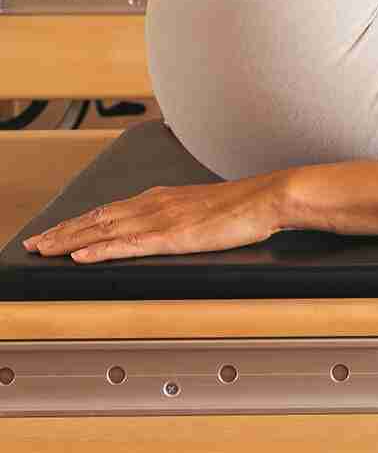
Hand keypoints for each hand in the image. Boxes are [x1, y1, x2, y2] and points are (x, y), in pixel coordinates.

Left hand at [23, 171, 287, 262]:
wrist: (268, 197)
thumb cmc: (243, 207)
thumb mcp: (202, 208)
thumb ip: (177, 215)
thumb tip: (162, 228)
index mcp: (162, 198)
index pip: (110, 210)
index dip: (78, 221)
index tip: (54, 231)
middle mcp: (156, 204)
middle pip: (99, 217)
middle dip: (63, 230)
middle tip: (34, 243)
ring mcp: (162, 218)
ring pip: (106, 228)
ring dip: (71, 239)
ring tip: (45, 249)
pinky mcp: (173, 235)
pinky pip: (129, 243)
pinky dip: (101, 249)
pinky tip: (82, 255)